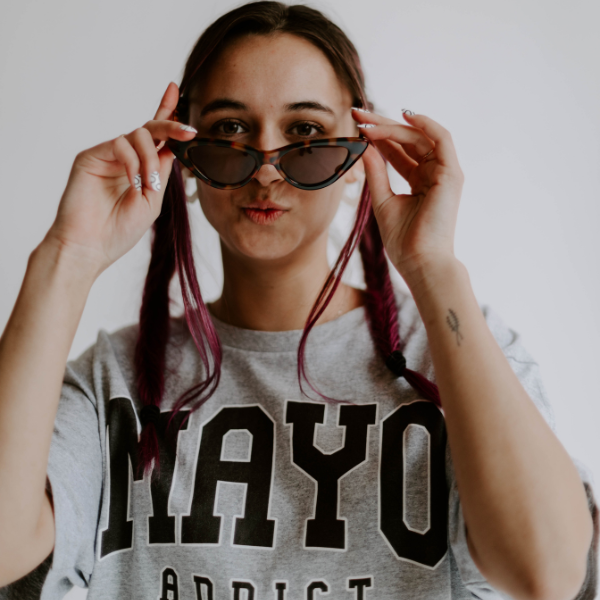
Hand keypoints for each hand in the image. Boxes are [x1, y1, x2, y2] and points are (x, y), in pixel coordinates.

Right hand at [41, 81, 196, 276]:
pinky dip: (133, 163)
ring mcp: (108, 156)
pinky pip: (120, 145)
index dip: (166, 113)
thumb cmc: (119, 230)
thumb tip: (170, 146)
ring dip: (150, 159)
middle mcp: (126, 159)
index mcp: (142, 169)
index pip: (157, 138)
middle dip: (171, 126)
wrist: (91, 247)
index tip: (176, 90)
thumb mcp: (152, 201)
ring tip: (148, 184)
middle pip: (151, 129)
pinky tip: (133, 183)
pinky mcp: (91, 156)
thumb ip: (160, 172)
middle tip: (189, 131)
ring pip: (138, 135)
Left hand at [353, 108, 464, 283]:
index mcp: (419, 182)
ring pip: (420, 137)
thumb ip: (376, 174)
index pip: (398, 151)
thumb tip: (365, 148)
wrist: (420, 262)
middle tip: (358, 113)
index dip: (377, 137)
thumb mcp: (383, 201)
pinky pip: (441, 139)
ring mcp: (444, 173)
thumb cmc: (404, 241)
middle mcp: (433, 174)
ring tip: (368, 121)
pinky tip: (403, 116)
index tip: (356, 126)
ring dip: (394, 126)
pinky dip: (425, 124)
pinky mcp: (451, 174)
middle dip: (382, 125)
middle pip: (407, 140)